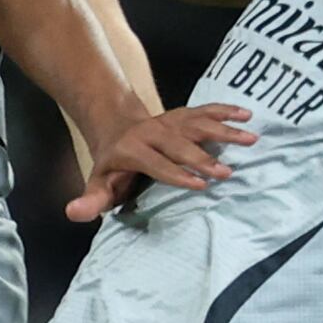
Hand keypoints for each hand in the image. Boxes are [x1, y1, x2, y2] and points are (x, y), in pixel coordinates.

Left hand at [68, 101, 254, 223]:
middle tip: (225, 174)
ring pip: (197, 123)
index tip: (200, 186)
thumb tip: (73, 213)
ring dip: (223, 130)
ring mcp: (168, 121)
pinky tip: (246, 115)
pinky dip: (225, 111)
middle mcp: (151, 132)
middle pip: (179, 144)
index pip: (156, 163)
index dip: (176, 174)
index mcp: (131, 150)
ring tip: (250, 139)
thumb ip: (90, 200)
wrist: (114, 127)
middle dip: (202, 158)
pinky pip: (205, 110)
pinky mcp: (182, 114)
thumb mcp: (98, 183)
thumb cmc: (112, 165)